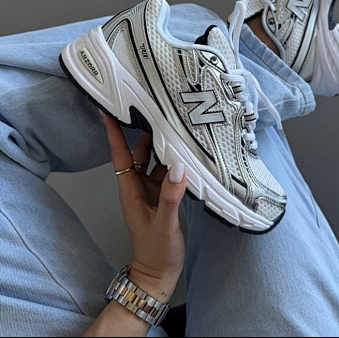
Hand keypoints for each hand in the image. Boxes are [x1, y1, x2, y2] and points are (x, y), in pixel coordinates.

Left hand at [102, 113, 186, 302]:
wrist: (158, 275)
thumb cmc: (156, 254)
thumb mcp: (164, 225)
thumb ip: (171, 196)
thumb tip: (179, 168)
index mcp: (130, 191)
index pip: (119, 156)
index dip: (114, 133)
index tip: (108, 112)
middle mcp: (138, 187)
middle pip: (137, 153)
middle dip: (143, 132)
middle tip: (153, 110)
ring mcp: (150, 191)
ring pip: (153, 161)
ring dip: (161, 147)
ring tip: (173, 128)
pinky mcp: (162, 196)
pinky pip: (166, 172)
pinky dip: (173, 162)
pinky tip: (184, 156)